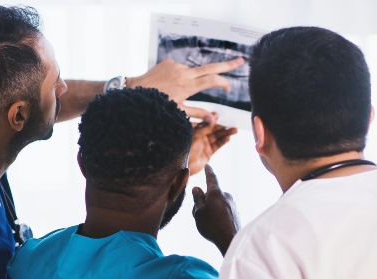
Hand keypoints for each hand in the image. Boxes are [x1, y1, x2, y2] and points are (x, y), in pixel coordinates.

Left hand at [126, 57, 244, 119]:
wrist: (135, 91)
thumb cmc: (157, 105)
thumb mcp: (178, 112)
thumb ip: (198, 114)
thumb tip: (214, 120)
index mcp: (187, 86)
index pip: (212, 80)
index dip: (223, 83)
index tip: (228, 89)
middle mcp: (183, 73)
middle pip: (211, 67)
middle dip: (227, 64)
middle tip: (241, 61)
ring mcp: (176, 66)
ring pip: (193, 71)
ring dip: (193, 80)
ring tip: (176, 91)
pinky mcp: (169, 62)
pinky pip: (181, 69)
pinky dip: (181, 76)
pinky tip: (170, 85)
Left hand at [189, 113, 237, 174]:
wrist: (184, 166)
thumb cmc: (186, 149)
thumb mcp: (196, 136)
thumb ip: (206, 127)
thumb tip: (214, 117)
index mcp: (194, 130)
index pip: (206, 122)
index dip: (213, 119)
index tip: (220, 115)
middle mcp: (200, 136)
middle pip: (213, 129)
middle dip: (222, 126)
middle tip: (231, 123)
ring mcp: (205, 144)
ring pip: (217, 137)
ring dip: (226, 133)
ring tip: (234, 130)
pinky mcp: (208, 152)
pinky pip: (217, 145)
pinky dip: (223, 141)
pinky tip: (228, 138)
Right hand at [192, 165, 239, 255]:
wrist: (230, 240)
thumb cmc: (212, 225)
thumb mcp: (198, 212)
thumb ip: (197, 199)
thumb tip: (197, 188)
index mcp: (216, 193)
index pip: (211, 179)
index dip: (208, 172)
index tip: (208, 166)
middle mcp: (226, 196)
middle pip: (212, 195)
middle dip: (204, 202)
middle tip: (198, 214)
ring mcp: (233, 204)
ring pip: (217, 204)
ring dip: (211, 210)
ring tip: (207, 223)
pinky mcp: (236, 213)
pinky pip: (223, 211)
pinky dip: (218, 216)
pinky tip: (217, 227)